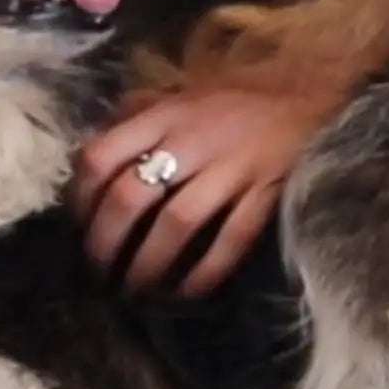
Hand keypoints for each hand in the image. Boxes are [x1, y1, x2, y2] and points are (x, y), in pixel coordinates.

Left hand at [71, 86, 327, 297]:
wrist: (310, 98)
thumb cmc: (234, 103)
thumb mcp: (179, 95)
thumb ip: (135, 114)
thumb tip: (89, 152)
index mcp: (163, 115)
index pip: (101, 156)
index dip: (80, 199)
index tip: (78, 229)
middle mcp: (191, 140)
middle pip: (130, 197)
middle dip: (106, 243)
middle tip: (99, 273)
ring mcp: (230, 168)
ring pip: (176, 224)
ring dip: (148, 264)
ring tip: (135, 291)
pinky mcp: (265, 193)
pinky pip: (231, 239)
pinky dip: (206, 271)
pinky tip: (188, 293)